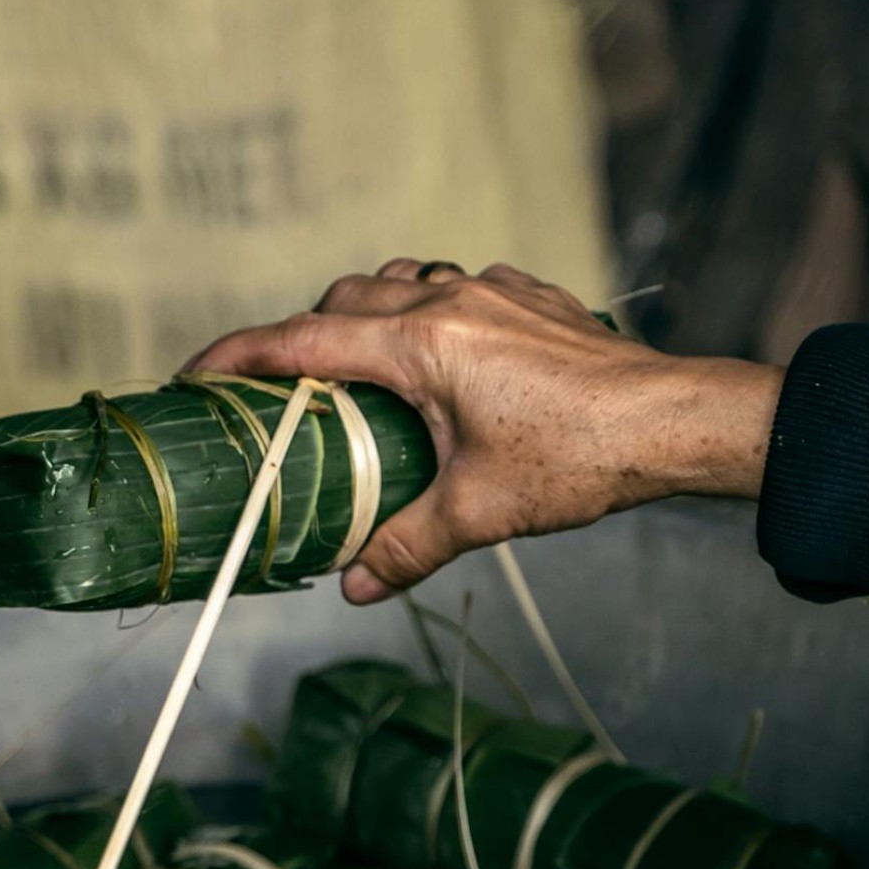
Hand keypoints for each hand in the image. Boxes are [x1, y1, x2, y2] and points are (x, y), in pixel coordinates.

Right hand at [188, 259, 781, 601]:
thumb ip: (405, 546)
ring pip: (400, 282)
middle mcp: (449, 302)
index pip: (303, 340)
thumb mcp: (480, 512)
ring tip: (357, 370)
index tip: (196, 373)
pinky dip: (428, 313)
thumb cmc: (579, 459)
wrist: (672, 419)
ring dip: (365, 314)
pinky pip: (456, 288)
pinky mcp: (531, 298)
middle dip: (302, 337)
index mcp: (422, 345)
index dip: (240, 355)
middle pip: (344, 299)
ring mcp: (493, 291)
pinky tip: (442, 359)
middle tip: (283, 390)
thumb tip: (353, 586)